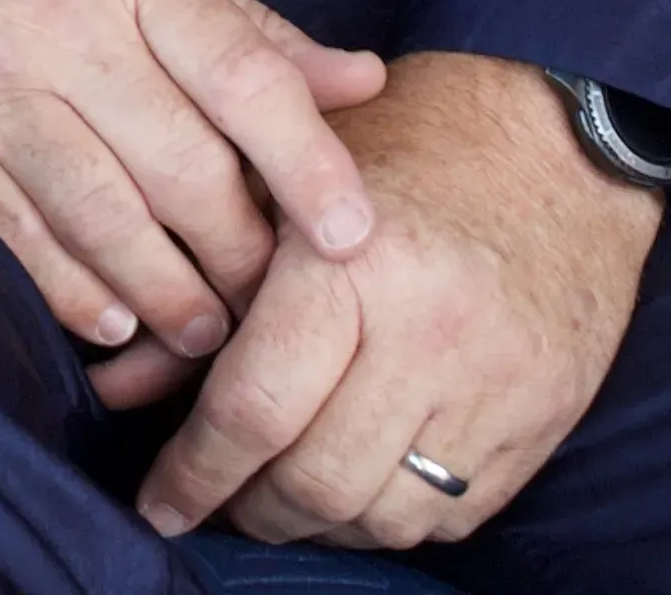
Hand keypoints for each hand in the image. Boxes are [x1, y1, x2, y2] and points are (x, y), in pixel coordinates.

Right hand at [0, 0, 384, 382]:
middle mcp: (64, 26)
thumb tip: (361, 83)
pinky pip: (19, 235)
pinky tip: (113, 322)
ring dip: (169, 295)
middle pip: (184, 170)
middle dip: (242, 256)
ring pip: (107, 219)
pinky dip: (74, 291)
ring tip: (205, 332)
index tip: (356, 235)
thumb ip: (244, 23)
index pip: (245, 77)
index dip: (309, 166)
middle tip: (276, 304)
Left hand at [135, 52, 661, 546]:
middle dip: (250, 510)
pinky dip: (391, 518)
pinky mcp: (542, 422)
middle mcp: (432, 334)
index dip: (194, 473)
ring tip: (280, 497)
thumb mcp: (284, 188)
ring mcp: (497, 387)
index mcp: (354, 264)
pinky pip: (451, 516)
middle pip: (316, 482)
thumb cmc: (400, 150)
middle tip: (215, 501)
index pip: (255, 408)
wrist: (555, 143)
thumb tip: (115, 391)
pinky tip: (357, 487)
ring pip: (382, 517)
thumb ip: (201, 292)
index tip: (158, 502)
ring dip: (320, 525)